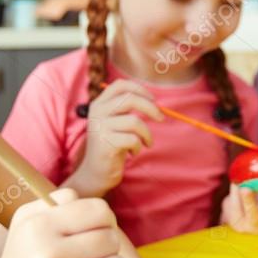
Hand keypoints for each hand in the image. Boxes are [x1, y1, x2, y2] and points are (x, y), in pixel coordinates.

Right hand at [71, 80, 163, 195]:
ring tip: (146, 143)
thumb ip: (128, 110)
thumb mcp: (117, 122)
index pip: (120, 85)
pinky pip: (133, 139)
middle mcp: (97, 112)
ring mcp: (100, 127)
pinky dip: (139, 147)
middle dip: (151, 108)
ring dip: (147, 134)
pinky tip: (134, 152)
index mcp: (99, 104)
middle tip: (161, 118)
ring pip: (134, 121)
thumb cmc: (112, 145)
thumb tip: (155, 102)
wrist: (96, 172)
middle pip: (130, 99)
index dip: (139, 89)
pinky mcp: (105, 143)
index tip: (153, 100)